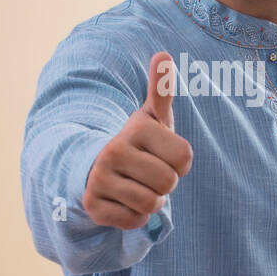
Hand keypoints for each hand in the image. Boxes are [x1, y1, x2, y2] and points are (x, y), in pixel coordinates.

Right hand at [82, 51, 193, 229]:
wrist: (97, 168)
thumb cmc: (138, 143)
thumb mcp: (152, 118)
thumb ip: (161, 89)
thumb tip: (162, 54)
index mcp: (135, 129)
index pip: (184, 158)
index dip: (180, 162)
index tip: (162, 155)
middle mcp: (113, 151)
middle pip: (168, 183)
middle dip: (165, 184)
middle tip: (149, 173)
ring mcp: (99, 179)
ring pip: (151, 204)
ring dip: (151, 201)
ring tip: (137, 186)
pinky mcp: (93, 206)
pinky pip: (135, 221)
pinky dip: (135, 217)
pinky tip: (123, 201)